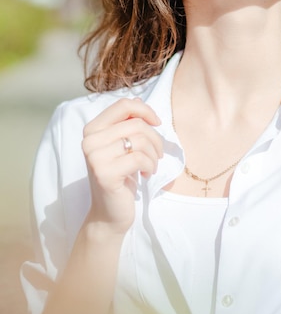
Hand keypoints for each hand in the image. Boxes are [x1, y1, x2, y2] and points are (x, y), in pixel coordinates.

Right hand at [82, 98, 162, 234]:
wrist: (108, 214)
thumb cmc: (120, 176)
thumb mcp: (122, 146)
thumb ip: (127, 123)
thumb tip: (138, 99)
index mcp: (92, 129)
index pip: (123, 105)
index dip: (145, 110)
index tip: (157, 123)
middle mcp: (89, 140)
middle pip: (137, 124)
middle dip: (155, 139)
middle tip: (157, 154)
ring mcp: (95, 157)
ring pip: (140, 140)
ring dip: (154, 154)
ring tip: (151, 165)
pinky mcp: (105, 173)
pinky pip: (140, 158)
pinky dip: (151, 165)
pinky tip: (146, 174)